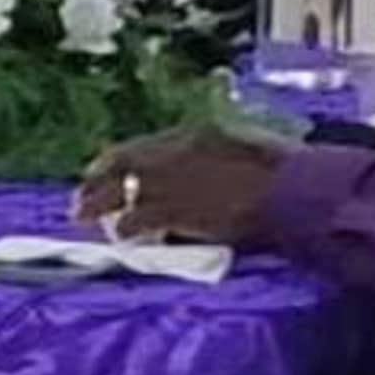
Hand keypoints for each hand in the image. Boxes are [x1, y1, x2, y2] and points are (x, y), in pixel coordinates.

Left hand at [79, 126, 282, 244]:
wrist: (295, 189)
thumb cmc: (285, 173)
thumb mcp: (244, 150)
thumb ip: (217, 156)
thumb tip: (206, 170)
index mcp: (192, 135)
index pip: (138, 147)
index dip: (114, 162)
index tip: (97, 172)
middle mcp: (173, 152)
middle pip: (119, 165)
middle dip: (95, 183)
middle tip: (78, 203)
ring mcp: (171, 179)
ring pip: (120, 192)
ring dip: (100, 207)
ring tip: (83, 220)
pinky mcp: (174, 209)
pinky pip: (136, 220)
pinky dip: (126, 230)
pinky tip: (122, 239)